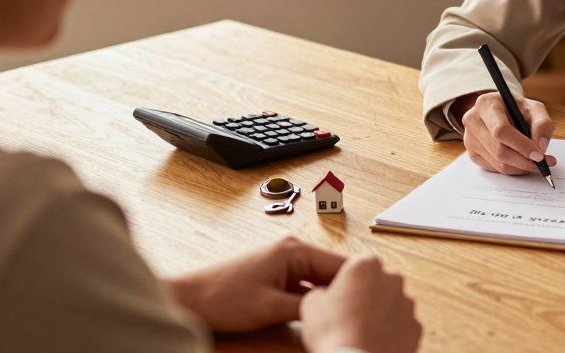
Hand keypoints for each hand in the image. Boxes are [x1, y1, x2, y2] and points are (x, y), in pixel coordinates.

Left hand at [165, 237, 345, 332]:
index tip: (376, 300)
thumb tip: (336, 311)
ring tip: (344, 315)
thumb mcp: (271, 308)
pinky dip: (314, 299)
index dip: (359, 284)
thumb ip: (308, 308)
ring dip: (329, 297)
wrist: (189, 299)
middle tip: (363, 313)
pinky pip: (305, 285)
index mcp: (294, 250)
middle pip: (332, 272)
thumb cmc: (222, 298)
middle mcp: (292, 249)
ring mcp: (284, 261)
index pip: (341, 265)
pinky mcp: (276, 273)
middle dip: (345, 291)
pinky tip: (320, 315)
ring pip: (319, 280)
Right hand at [300, 252, 420, 352]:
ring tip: (361, 333)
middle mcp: (393, 278)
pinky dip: (391, 333)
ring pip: (392, 304)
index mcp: (367, 265)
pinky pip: (402, 326)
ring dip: (380, 314)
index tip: (339, 297)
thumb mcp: (311, 305)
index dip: (347, 283)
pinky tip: (375, 342)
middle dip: (367, 295)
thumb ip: (321, 291)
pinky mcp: (416, 327)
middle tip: (348, 316)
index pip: (358, 265)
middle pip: (378, 282)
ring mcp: (408, 303)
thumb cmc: (334, 332)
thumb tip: (324, 295)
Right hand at [452, 91, 556, 174]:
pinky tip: (521, 162)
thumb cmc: (517, 109)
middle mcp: (473, 120)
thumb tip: (540, 146)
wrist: (502, 111)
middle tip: (541, 163)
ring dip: (520, 167)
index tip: (539, 155)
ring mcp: (469, 138)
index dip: (521, 145)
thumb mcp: (534, 108)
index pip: (501, 130)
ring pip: (497, 163)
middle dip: (523, 161)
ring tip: (535, 162)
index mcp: (486, 104)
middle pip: (498, 150)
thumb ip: (542, 124)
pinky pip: (494, 168)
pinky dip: (511, 169)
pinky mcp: (472, 153)